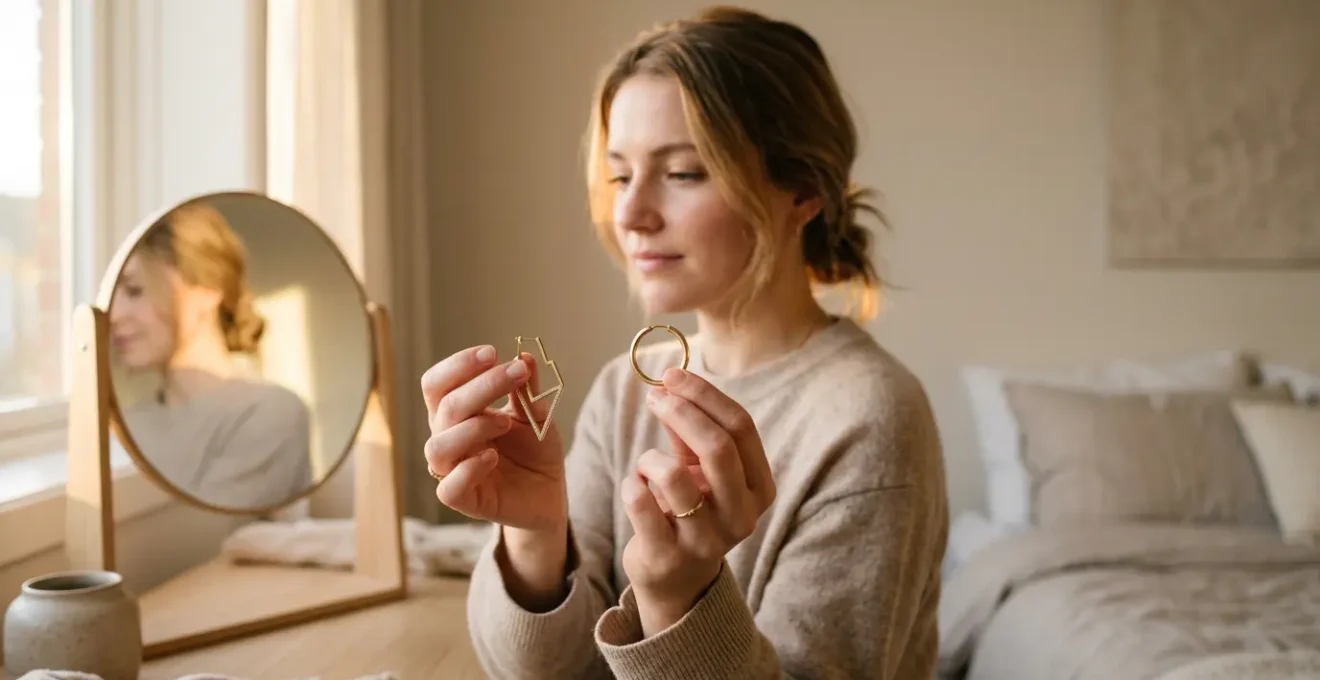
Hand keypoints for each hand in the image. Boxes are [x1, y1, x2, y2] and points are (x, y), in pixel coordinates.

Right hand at [421, 345, 566, 533]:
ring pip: (438, 446)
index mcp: (457, 412)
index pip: (438, 383)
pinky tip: (493, 457)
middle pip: (444, 406)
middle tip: (516, 374)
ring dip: (473, 427)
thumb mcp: (536, 413)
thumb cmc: (534, 450)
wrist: (548, 492)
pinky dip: (469, 469)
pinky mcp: (463, 499)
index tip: (492, 353)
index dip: (458, 365)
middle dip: (481, 385)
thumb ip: (527, 388)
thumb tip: (525, 355)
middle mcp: (448, 437)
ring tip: (506, 424)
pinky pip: (449, 487)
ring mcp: (452, 469)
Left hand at [620, 367, 775, 636]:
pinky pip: (641, 503)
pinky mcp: (667, 557)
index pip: (741, 428)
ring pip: (674, 476)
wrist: (676, 576)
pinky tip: (635, 487)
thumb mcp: (698, 467)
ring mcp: (707, 541)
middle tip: (655, 397)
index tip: (673, 376)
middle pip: (718, 447)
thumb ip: (690, 430)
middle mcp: (742, 516)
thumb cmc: (692, 509)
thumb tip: (671, 384)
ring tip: (647, 463)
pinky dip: (631, 484)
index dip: (704, 395)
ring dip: (651, 457)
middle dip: (681, 412)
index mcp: (759, 488)